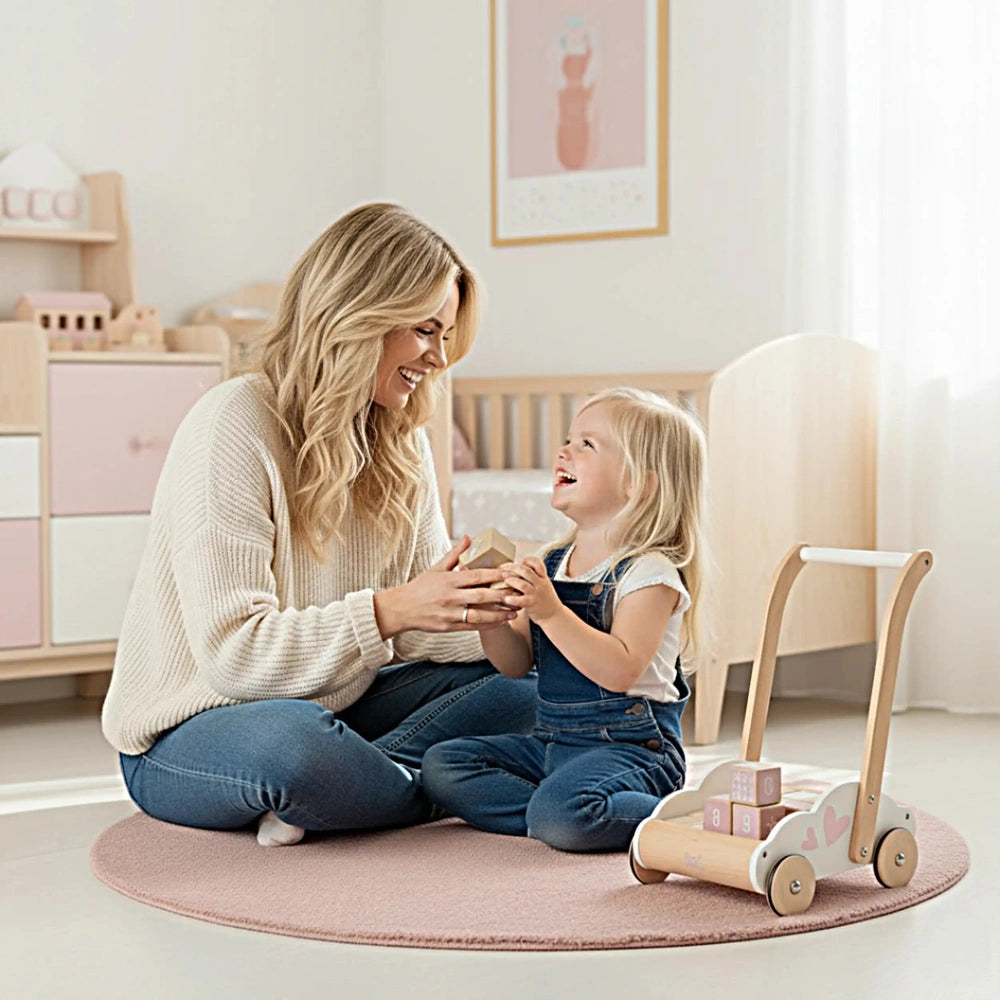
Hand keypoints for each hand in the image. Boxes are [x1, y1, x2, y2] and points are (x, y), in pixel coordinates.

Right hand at [373, 536, 519, 636]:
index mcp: (448, 580)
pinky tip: (500, 622)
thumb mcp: (436, 568)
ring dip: (499, 614)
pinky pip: (473, 627)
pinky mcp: (449, 627)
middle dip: (502, 596)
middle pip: (481, 596)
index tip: (509, 573)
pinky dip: (488, 625)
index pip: (476, 577)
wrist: (402, 608)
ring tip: (515, 612)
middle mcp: (450, 597)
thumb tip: (469, 537)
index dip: (495, 576)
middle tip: (518, 593)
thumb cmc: (420, 586)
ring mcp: (450, 614)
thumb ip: (455, 554)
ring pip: (480, 615)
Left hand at [498, 556, 561, 623]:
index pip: (538, 563)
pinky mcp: (531, 604)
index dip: (529, 560)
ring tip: (505, 580)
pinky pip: (520, 600)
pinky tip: (506, 599)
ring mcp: (536, 594)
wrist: (554, 616)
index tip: (521, 562)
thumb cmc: (546, 600)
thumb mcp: (543, 585)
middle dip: (514, 568)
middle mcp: (540, 584)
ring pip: (522, 584)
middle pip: (526, 571)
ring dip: (512, 581)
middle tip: (504, 569)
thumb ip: (533, 577)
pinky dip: (512, 599)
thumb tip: (518, 569)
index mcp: (543, 578)